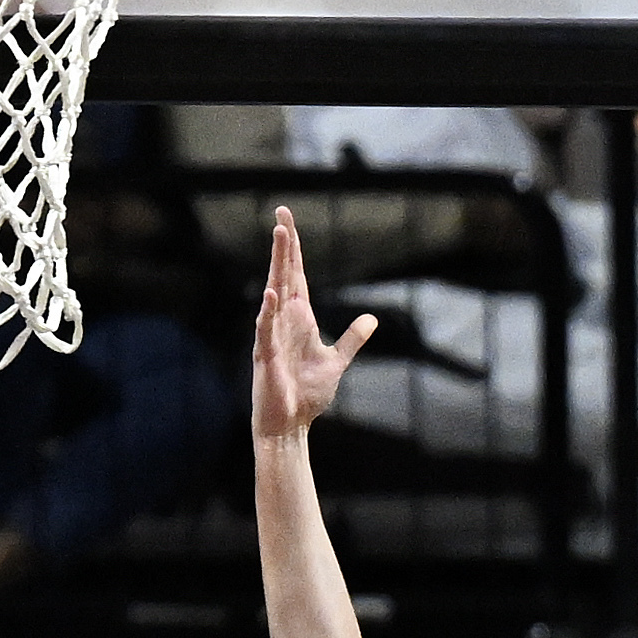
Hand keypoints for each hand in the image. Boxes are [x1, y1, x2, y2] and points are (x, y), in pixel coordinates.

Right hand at [251, 208, 377, 439]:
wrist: (291, 424)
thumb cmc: (307, 394)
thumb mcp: (337, 361)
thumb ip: (352, 339)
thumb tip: (371, 320)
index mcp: (300, 319)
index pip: (296, 275)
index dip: (294, 249)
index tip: (287, 221)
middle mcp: (284, 320)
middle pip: (284, 273)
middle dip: (284, 244)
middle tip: (282, 213)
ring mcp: (272, 335)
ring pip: (274, 291)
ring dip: (277, 264)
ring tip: (279, 236)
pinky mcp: (265, 355)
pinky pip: (266, 329)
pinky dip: (268, 311)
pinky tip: (271, 293)